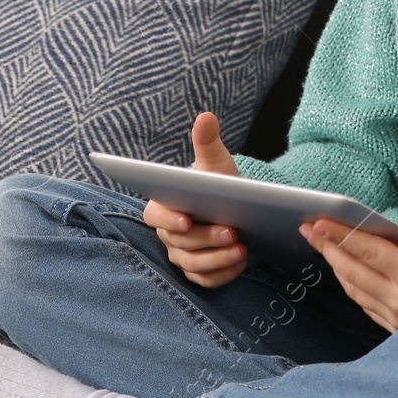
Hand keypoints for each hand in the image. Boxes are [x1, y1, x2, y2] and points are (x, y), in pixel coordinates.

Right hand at [143, 112, 247, 287]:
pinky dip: (224, 274)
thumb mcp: (215, 163)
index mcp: (164, 205)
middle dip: (206, 239)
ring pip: (192, 265)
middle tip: (232, 231)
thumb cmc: (218, 184)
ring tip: (241, 248)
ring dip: (217, 259)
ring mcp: (183, 256)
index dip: (168, 218)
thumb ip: (207, 142)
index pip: (155, 215)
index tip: (186, 218)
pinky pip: (206, 281)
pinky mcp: (200, 272)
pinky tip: (242, 262)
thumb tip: (205, 116)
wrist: (234, 207)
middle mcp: (169, 234)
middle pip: (179, 243)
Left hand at [299, 193, 397, 331]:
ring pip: (356, 290)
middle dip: (328, 248)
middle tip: (307, 229)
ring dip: (337, 267)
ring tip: (322, 247)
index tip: (316, 222)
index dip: (338, 235)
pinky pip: (367, 304)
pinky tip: (347, 272)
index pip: (366, 251)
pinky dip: (352, 285)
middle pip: (352, 271)